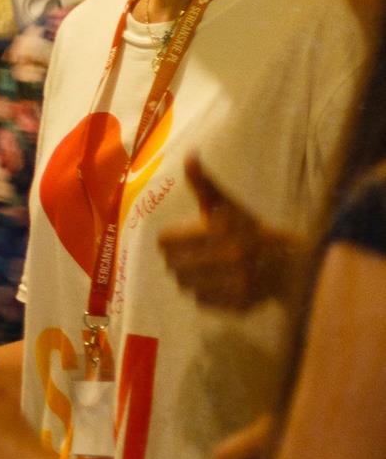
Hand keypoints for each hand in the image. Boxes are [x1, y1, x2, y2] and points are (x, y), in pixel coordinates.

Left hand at [158, 154, 299, 309]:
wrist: (291, 263)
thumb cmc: (252, 229)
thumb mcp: (230, 205)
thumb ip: (205, 185)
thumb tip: (190, 156)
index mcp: (223, 230)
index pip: (167, 240)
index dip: (169, 238)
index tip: (175, 237)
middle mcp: (230, 257)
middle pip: (173, 263)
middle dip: (176, 257)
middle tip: (186, 253)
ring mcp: (236, 283)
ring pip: (184, 283)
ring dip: (187, 275)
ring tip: (200, 266)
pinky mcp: (240, 303)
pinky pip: (201, 300)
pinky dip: (203, 292)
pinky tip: (215, 281)